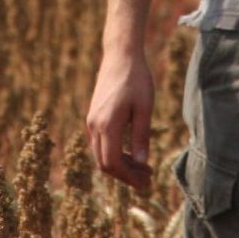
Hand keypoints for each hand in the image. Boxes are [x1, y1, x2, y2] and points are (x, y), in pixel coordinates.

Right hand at [86, 48, 154, 190]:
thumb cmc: (136, 79)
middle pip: (104, 163)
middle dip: (125, 175)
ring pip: (100, 155)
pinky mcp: (93, 116)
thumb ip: (141, 137)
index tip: (146, 182)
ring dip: (120, 165)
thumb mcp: (144, 108)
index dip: (129, 177)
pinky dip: (114, 153)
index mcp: (107, 124)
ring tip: (143, 167)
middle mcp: (94, 125)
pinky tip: (131, 152)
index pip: (113, 163)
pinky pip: (99, 144)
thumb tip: (142, 164)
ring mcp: (91, 121)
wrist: (120, 55)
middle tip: (147, 178)